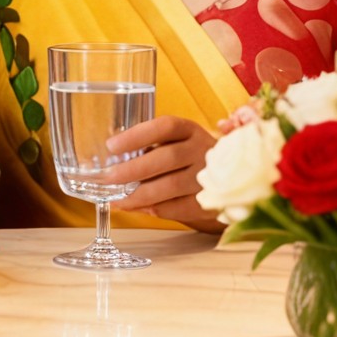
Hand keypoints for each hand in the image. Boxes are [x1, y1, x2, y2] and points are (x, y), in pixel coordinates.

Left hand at [95, 115, 217, 232]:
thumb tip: (111, 155)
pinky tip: (136, 207)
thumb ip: (149, 145)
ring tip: (117, 199)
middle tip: (108, 178)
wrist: (228, 180)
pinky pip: (178, 207)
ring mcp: (208, 177)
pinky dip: (153, 209)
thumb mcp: (175, 142)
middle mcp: (202, 150)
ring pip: (171, 186)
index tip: (111, 146)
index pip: (165, 127)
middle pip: (167, 158)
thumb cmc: (187, 158)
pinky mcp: (208, 202)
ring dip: (139, 195)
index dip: (137, 135)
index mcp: (190, 130)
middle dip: (133, 170)